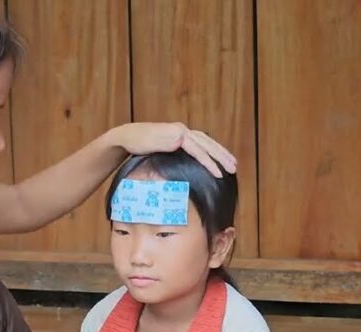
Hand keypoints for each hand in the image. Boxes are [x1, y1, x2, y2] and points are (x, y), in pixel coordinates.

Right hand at [107, 122, 237, 177]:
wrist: (125, 138)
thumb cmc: (137, 148)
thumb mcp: (156, 153)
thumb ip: (168, 157)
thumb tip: (173, 171)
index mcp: (179, 133)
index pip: (202, 142)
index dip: (214, 151)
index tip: (224, 161)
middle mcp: (182, 130)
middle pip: (208, 143)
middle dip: (223, 155)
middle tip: (234, 166)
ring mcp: (180, 132)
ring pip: (206, 147)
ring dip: (220, 159)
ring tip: (230, 170)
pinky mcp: (177, 137)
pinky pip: (197, 151)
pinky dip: (208, 162)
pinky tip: (216, 172)